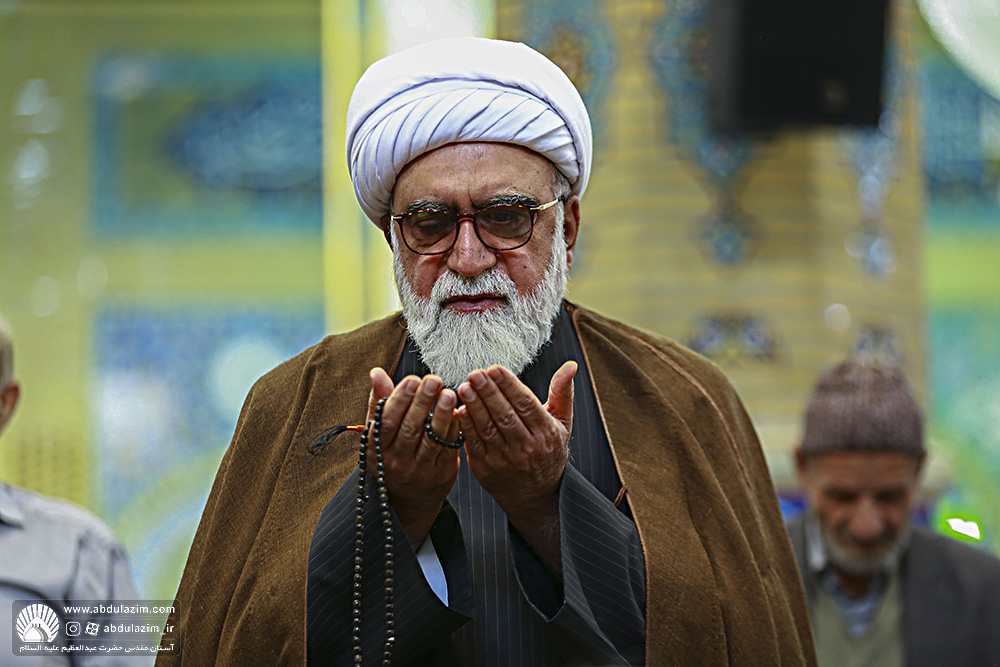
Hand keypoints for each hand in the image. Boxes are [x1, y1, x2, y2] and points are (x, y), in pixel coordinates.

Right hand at [366, 368, 461, 549]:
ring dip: (441, 415)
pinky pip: (448, 448)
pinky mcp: (441, 473)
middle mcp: (396, 461)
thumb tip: (377, 372)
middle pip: (409, 429)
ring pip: (431, 439)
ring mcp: (419, 469)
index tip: (413, 380)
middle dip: (422, 402)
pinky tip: (460, 412)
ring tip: (449, 393)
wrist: (409, 497)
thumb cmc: (394, 453)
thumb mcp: (381, 432)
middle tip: (434, 380)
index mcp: (377, 448)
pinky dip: (454, 429)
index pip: (387, 422)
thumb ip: (380, 402)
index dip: (399, 400)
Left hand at [455, 361, 576, 520]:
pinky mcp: (486, 468)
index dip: (509, 385)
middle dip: (489, 392)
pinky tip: (460, 409)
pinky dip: (467, 426)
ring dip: (475, 407)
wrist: (536, 495)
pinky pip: (475, 444)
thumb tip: (570, 366)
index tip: (495, 368)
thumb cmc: (549, 452)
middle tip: (475, 373)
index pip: (526, 404)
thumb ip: (562, 392)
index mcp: (546, 433)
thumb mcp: (562, 423)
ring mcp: (505, 460)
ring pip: (488, 429)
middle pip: (505, 415)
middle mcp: (526, 448)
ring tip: (465, 387)